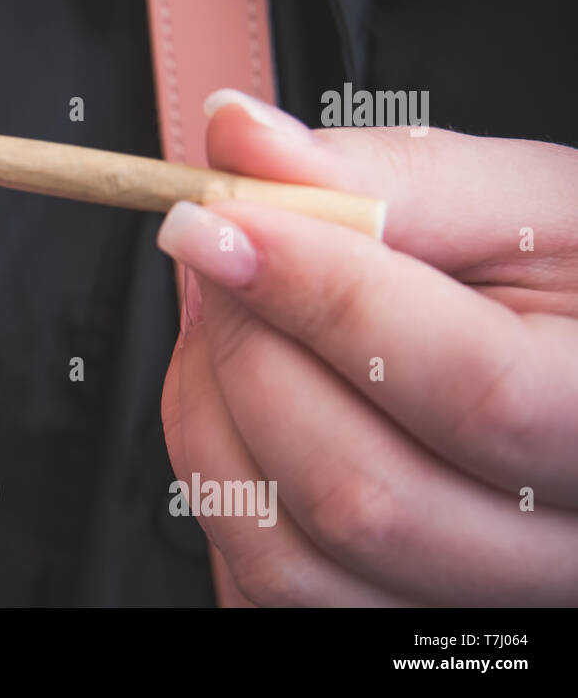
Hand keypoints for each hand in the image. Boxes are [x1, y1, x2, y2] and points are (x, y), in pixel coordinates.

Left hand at [159, 90, 577, 605]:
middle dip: (250, 350)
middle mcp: (560, 546)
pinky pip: (266, 581)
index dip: (323, 298)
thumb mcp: (534, 207)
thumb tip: (243, 143)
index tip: (219, 219)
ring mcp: (470, 597)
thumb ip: (393, 177)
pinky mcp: (387, 612)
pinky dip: (215, 474)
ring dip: (212, 415)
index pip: (473, 390)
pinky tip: (235, 391)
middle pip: (363, 491)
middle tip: (220, 251)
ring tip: (227, 314)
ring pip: (293, 558)